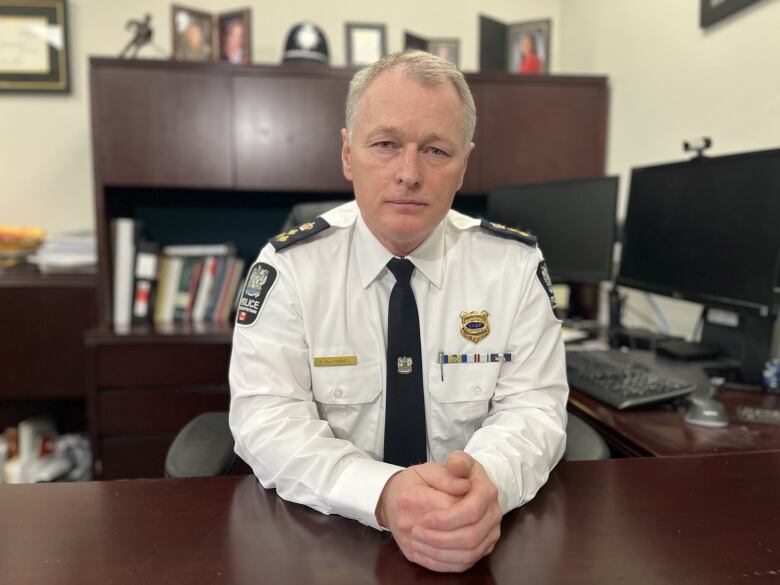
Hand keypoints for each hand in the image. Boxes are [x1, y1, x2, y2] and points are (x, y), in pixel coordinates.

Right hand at [375, 462, 470, 566]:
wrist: (389, 500)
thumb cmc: (412, 483)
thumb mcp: (428, 469)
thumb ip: (448, 475)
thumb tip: (466, 486)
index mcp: (413, 497)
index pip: (453, 507)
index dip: (469, 504)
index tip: (470, 495)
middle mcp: (409, 523)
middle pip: (458, 536)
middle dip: (475, 526)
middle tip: (475, 515)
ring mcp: (411, 544)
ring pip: (456, 556)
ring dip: (473, 544)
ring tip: (474, 529)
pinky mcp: (414, 557)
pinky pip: (444, 566)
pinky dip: (462, 558)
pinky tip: (465, 545)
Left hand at [410, 451, 501, 572]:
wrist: (454, 488)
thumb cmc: (448, 474)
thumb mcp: (449, 461)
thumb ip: (454, 463)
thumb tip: (458, 475)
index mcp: (486, 490)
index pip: (471, 511)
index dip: (446, 519)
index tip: (424, 519)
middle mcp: (493, 514)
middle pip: (471, 537)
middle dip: (440, 539)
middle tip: (415, 532)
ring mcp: (490, 534)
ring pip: (468, 555)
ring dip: (439, 552)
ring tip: (416, 542)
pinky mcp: (482, 549)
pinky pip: (464, 564)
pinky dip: (442, 562)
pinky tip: (424, 552)